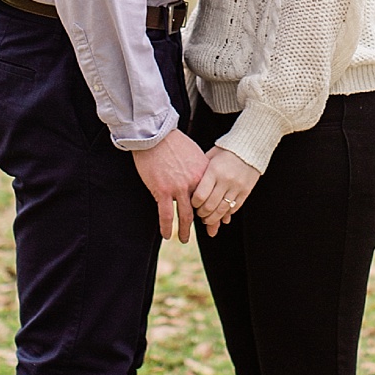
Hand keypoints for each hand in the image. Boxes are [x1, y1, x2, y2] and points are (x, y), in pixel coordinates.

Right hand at [133, 128, 208, 242]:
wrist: (155, 135)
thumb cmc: (174, 143)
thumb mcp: (195, 154)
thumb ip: (201, 170)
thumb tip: (205, 181)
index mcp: (203, 174)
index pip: (213, 197)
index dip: (217, 210)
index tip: (219, 219)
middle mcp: (193, 183)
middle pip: (202, 210)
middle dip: (207, 223)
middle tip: (209, 232)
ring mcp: (178, 189)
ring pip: (185, 216)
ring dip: (185, 231)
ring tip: (184, 239)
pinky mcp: (162, 191)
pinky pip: (166, 215)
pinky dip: (167, 227)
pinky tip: (167, 235)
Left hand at [191, 145, 259, 236]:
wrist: (250, 146)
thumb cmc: (226, 151)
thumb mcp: (210, 157)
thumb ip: (200, 171)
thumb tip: (189, 186)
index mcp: (214, 171)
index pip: (200, 195)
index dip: (194, 204)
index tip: (192, 204)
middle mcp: (225, 180)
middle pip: (210, 206)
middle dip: (202, 214)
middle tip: (199, 214)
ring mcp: (237, 187)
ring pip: (222, 210)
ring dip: (213, 218)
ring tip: (208, 219)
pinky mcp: (246, 191)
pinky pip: (234, 208)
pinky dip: (226, 214)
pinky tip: (221, 215)